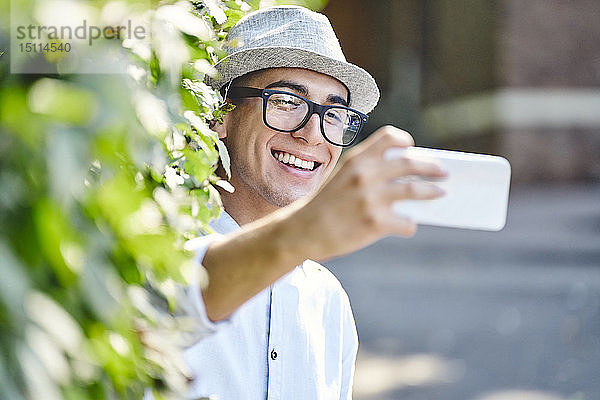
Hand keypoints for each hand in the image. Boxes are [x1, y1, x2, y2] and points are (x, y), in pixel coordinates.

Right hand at [201, 126, 445, 319]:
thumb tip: (404, 176)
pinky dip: (409, 225)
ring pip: (415, 191)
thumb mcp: (340, 178)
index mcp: (356, 159)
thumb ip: (366, 172)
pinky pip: (406, 223)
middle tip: (444, 172)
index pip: (390, 137)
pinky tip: (405, 226)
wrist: (301, 231)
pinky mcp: (375, 222)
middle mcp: (365, 174)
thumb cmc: (323, 205)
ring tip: (440, 193)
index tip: (412, 149)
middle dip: (431, 167)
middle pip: (410, 163)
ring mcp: (371, 198)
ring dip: (431, 191)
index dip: (405, 142)